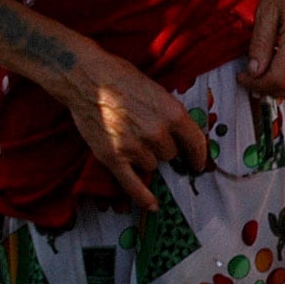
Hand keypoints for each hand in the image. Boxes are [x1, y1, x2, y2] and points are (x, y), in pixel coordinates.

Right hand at [65, 49, 208, 212]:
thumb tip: (183, 137)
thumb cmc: (121, 77)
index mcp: (173, 114)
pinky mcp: (113, 158)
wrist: (86, 77)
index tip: (197, 164)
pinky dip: (143, 198)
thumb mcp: (157, 91)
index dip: (198, 156)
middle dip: (161, 148)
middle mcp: (157, 133)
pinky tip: (153, 205)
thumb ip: (171, 115)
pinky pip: (133, 185)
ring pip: (151, 166)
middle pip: (170, 156)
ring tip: (128, 136)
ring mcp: (135, 148)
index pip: (196, 144)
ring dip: (144, 157)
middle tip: (144, 132)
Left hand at [241, 0, 284, 97]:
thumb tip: (255, 72)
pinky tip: (276, 65)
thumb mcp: (265, 11)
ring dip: (284, 86)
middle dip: (273, 90)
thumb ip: (260, 45)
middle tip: (253, 81)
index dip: (257, 84)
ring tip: (263, 74)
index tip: (243, 77)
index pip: (280, 79)